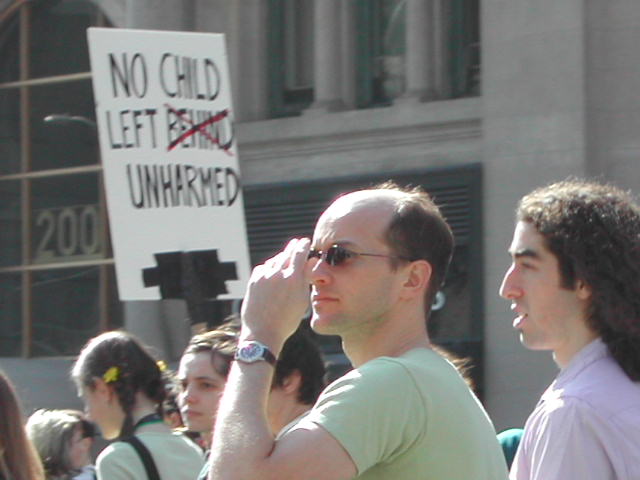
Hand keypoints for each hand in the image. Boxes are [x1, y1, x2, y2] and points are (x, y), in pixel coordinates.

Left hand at [239, 238, 310, 352]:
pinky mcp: (253, 280)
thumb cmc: (286, 321)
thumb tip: (311, 262)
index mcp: (294, 278)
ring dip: (281, 258)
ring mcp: (264, 276)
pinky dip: (269, 268)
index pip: (300, 253)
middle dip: (293, 247)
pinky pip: (263, 268)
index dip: (303, 245)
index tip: (305, 241)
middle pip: (287, 253)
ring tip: (285, 261)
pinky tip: (272, 272)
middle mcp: (278, 274)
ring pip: (275, 260)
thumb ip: (306, 279)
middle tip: (296, 243)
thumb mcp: (302, 300)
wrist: (262, 332)